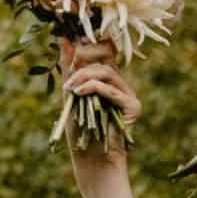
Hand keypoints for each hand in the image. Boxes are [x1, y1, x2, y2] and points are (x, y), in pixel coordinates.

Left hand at [61, 38, 138, 172]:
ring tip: (70, 88)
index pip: (103, 50)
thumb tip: (63, 39)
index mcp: (106, 78)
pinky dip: (92, 88)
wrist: (90, 158)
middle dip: (84, 56)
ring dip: (83, 76)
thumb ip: (69, 67)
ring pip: (106, 71)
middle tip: (69, 69)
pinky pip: (111, 89)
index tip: (70, 41)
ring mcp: (128, 94)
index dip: (88, 43)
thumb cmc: (79, 128)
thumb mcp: (70, 92)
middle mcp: (119, 84)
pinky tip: (78, 92)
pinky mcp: (133, 106)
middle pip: (105, 56)